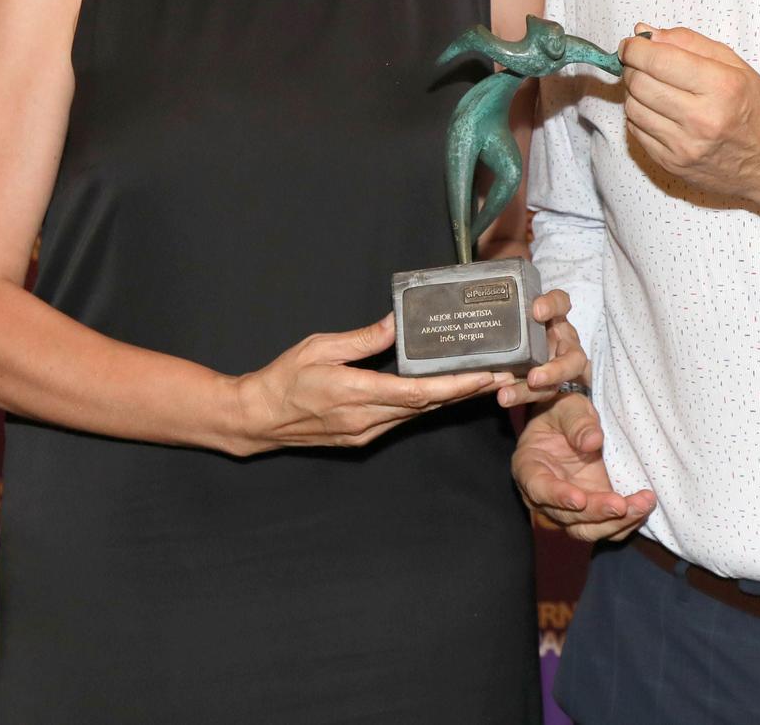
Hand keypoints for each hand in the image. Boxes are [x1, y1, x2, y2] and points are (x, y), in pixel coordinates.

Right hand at [233, 314, 508, 454]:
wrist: (258, 418)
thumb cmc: (284, 379)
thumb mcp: (320, 347)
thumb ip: (361, 339)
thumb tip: (395, 323)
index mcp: (355, 394)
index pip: (417, 393)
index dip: (454, 387)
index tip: (483, 376)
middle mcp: (366, 419)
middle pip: (427, 407)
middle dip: (465, 392)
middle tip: (502, 375)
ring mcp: (365, 432)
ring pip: (417, 415)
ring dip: (451, 400)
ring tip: (483, 382)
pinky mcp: (362, 436)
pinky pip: (402, 420)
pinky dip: (427, 406)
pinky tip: (444, 394)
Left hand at [498, 289, 587, 406]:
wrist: (520, 348)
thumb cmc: (518, 324)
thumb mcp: (516, 311)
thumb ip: (506, 304)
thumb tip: (475, 285)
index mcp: (556, 317)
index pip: (561, 303)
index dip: (553, 306)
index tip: (537, 311)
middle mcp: (563, 342)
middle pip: (573, 357)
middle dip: (555, 370)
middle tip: (534, 377)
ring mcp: (559, 365)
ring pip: (556, 383)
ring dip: (533, 391)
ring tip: (507, 395)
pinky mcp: (549, 384)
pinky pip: (541, 394)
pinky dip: (522, 395)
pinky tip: (505, 396)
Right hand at [512, 393, 656, 542]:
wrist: (573, 423)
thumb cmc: (563, 413)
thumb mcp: (568, 407)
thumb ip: (577, 423)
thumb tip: (593, 442)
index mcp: (529, 466)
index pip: (538, 488)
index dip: (556, 496)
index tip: (579, 499)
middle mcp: (545, 494)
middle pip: (566, 516)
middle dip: (596, 513)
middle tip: (621, 505)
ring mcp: (569, 507)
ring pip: (587, 529)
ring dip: (616, 522)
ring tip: (643, 504)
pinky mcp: (591, 510)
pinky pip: (606, 526)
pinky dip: (626, 522)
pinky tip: (643, 506)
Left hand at [620, 26, 759, 200]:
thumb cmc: (757, 109)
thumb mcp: (734, 65)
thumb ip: (688, 42)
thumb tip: (644, 33)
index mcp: (721, 86)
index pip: (658, 60)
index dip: (635, 47)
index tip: (632, 44)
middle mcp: (702, 119)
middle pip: (640, 83)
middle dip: (633, 67)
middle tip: (642, 63)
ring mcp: (685, 146)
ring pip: (633, 108)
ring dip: (635, 92)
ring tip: (654, 87)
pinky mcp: (673, 164)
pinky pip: (636, 132)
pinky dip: (640, 116)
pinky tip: (659, 111)